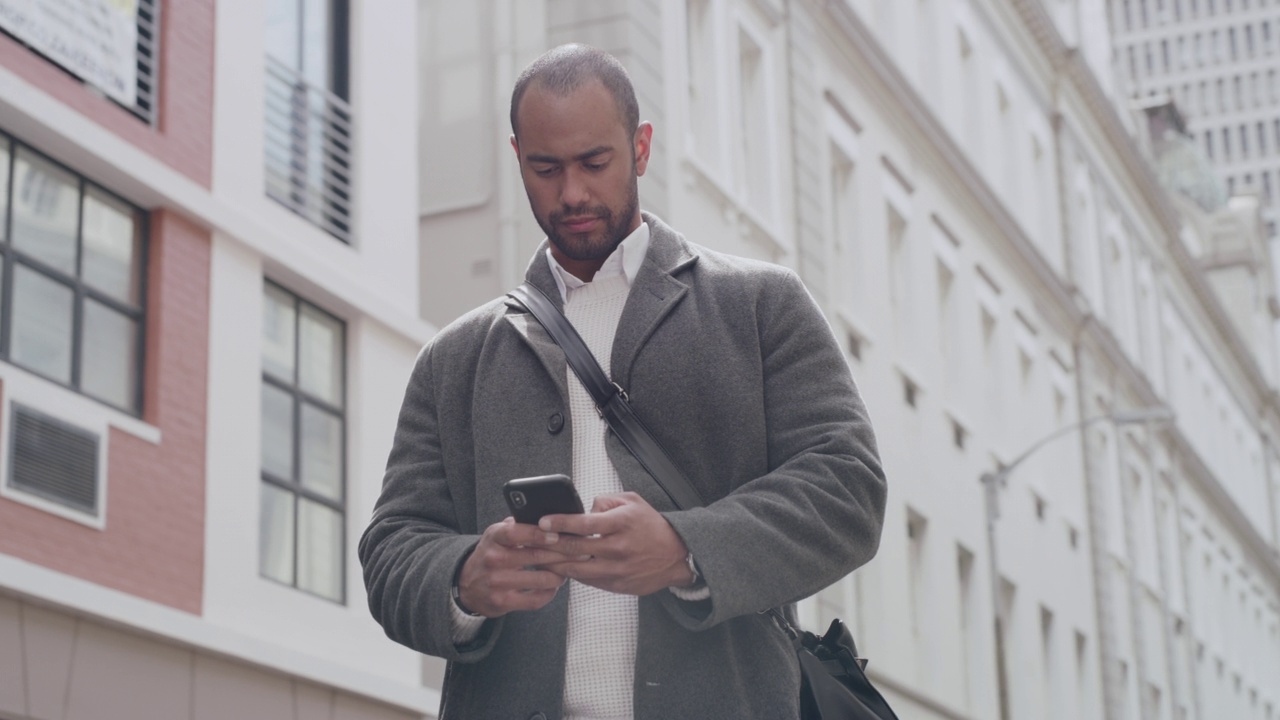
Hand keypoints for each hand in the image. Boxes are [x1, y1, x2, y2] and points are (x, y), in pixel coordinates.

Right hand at [456, 517, 585, 617]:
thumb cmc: (492, 554)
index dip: (539, 534)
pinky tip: (554, 586)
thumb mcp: (498, 534)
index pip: (517, 532)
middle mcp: (494, 559)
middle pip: (536, 556)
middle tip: (582, 551)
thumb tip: (550, 516)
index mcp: (494, 537)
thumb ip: (520, 524)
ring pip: (541, 579)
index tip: (558, 534)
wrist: (466, 585)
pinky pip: (535, 599)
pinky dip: (549, 593)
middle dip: (563, 554)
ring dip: (559, 575)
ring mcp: (498, 582)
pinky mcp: (502, 602)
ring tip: (567, 569)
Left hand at [538, 492, 694, 595]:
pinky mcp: (618, 585)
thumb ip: (605, 501)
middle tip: (530, 543)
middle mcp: (618, 548)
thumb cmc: (651, 526)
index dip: (560, 523)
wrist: (677, 555)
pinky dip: (573, 575)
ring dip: (555, 564)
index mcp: (621, 523)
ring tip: (538, 558)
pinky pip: (588, 581)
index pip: (584, 524)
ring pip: (577, 570)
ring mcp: (617, 569)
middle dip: (549, 546)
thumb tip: (583, 510)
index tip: (542, 522)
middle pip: (575, 549)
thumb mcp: (632, 501)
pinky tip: (560, 568)